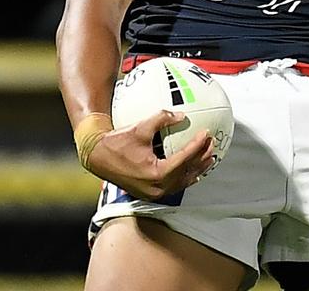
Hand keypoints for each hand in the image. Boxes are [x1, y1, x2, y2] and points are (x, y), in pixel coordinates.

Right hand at [87, 109, 214, 201]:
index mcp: (156, 174)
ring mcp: (154, 193)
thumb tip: (181, 115)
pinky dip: (185, 176)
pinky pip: (174, 185)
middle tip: (212, 142)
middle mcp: (157, 188)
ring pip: (183, 182)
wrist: (96, 157)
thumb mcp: (140, 127)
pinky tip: (193, 169)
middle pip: (187, 172)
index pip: (184, 159)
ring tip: (209, 156)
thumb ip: (162, 119)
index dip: (197, 145)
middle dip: (202, 157)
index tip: (206, 133)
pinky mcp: (150, 193)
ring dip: (197, 169)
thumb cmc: (116, 142)